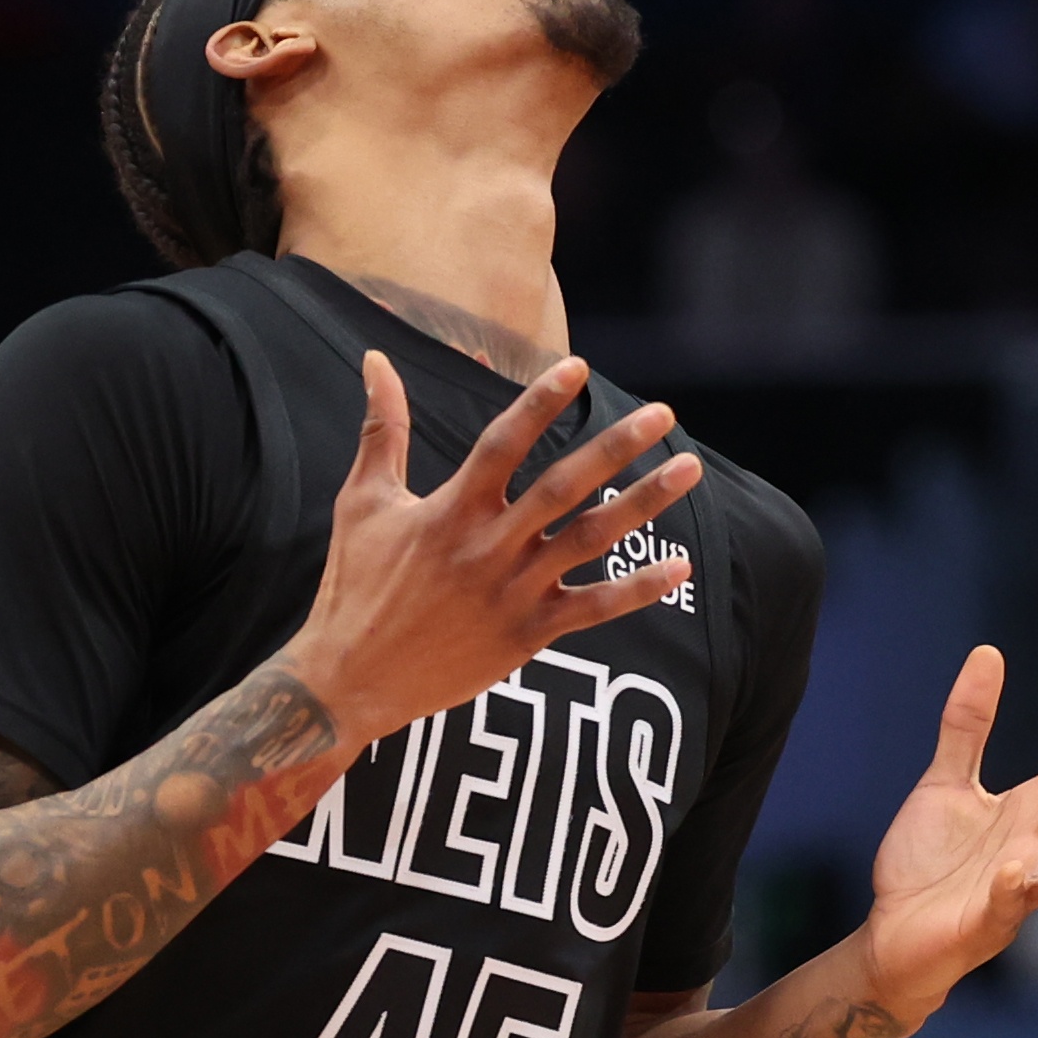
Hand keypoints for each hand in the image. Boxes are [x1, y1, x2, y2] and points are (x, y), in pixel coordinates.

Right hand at [279, 351, 700, 746]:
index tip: (579, 369)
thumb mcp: (363, 502)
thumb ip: (382, 429)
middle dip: (617, 447)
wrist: (348, 679)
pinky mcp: (525, 636)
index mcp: (450, 511)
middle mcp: (487, 547)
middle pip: (564, 487)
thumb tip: (376, 358)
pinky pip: (594, 609)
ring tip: (689, 469)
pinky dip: (639, 589)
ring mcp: (511, 593)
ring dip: (644, 503)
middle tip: (664, 414)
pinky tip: (681, 565)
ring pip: (591, 540)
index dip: (540, 403)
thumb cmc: (353, 585)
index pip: (503, 444)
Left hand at [863, 645, 1037, 1019]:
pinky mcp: (989, 920)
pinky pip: (1010, 905)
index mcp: (1033, 807)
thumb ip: (968, 725)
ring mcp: (1021, 884)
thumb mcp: (945, 782)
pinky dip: (1012, 889)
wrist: (892, 930)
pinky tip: (1005, 872)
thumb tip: (988, 651)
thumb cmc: (929, 861)